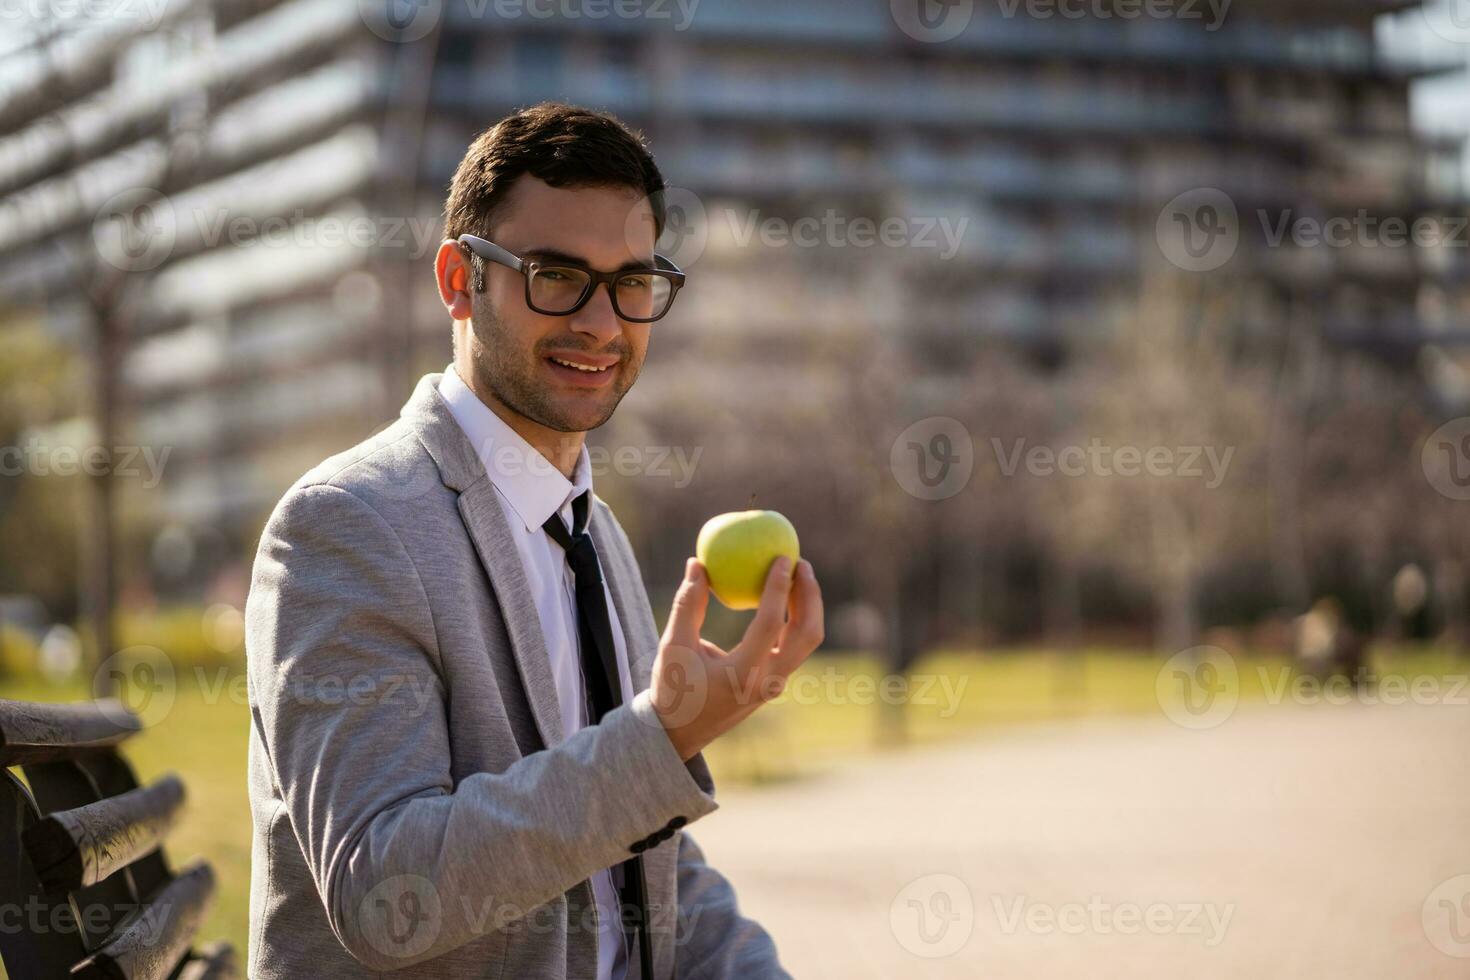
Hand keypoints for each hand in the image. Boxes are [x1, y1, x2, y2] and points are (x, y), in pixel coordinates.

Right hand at [650, 555, 823, 760]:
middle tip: (801, 563)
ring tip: (796, 574)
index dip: (779, 587)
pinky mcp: (775, 683)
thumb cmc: (671, 687)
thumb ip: (687, 604)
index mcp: (741, 675)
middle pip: (807, 633)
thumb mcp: (673, 645)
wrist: (679, 732)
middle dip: (810, 595)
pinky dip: (795, 617)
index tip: (783, 558)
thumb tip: (697, 563)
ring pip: (807, 641)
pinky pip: (795, 645)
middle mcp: (766, 682)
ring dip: (807, 606)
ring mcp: (775, 685)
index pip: (770, 624)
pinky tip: (783, 595)